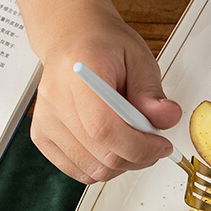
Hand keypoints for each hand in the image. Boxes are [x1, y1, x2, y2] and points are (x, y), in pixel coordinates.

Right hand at [30, 0, 181, 183]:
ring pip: (92, 170)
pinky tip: (111, 147)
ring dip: (122, 164)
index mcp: (79, 73)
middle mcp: (55, 99)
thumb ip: (152, 92)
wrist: (73, 39)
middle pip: (101, 156)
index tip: (161, 145)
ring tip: (130, 141)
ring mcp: (45, 120)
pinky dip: (102, 167)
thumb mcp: (139, 59)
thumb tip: (167, 117)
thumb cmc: (103, 47)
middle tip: (151, 142)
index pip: (105, 129)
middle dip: (137, 158)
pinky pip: (79, 171)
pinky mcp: (42, 137)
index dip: (140, 147)